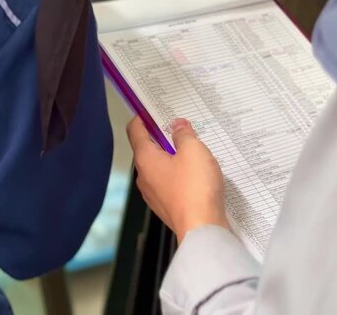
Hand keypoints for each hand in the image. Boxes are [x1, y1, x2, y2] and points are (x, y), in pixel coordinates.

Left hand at [126, 117, 228, 242]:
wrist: (201, 228)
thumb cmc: (195, 186)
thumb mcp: (193, 151)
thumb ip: (183, 134)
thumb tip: (177, 125)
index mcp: (145, 160)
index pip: (135, 131)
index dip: (142, 118)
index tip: (151, 110)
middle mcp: (144, 177)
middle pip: (147, 150)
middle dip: (161, 138)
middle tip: (180, 128)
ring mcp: (154, 194)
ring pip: (159, 168)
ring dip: (171, 157)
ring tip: (192, 151)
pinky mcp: (166, 207)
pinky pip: (168, 184)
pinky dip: (178, 175)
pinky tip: (196, 175)